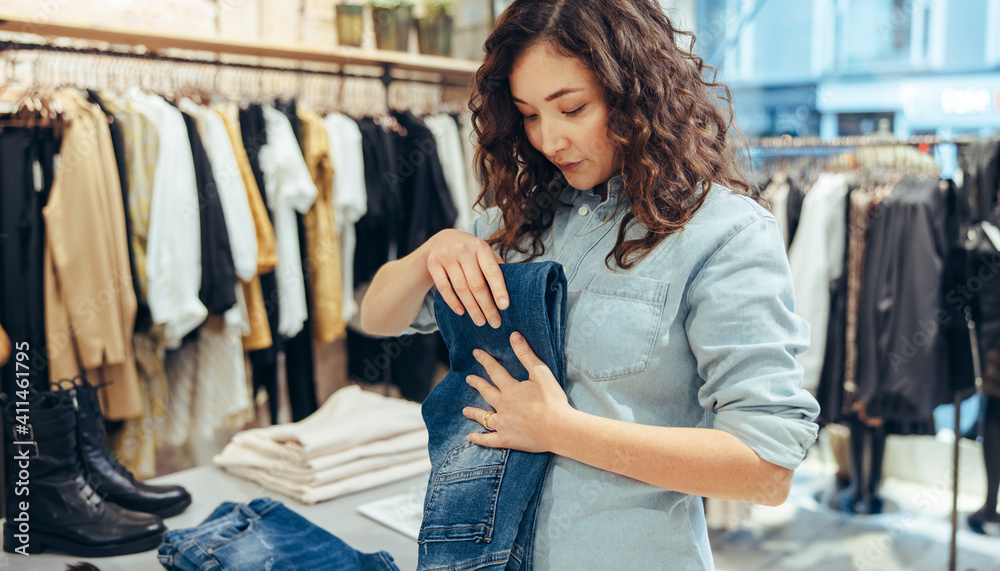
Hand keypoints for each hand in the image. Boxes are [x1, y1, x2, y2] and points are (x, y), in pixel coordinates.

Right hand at [423, 229, 508, 328]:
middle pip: (476, 283)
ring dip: (471, 308)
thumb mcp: (483, 252)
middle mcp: (463, 250)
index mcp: (480, 246)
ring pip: (461, 288)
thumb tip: (514, 287)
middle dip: (487, 305)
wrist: (441, 240)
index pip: (492, 271)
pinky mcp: (433, 264)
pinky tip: (461, 312)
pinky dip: (453, 302)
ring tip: (480, 321)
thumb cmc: (470, 251)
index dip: (499, 289)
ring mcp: (447, 256)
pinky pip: (444, 288)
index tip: (504, 307)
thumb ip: (495, 266)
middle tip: (494, 322)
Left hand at [462, 332, 572, 452]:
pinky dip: (479, 439)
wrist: (558, 428)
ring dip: (474, 412)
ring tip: (465, 410)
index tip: (476, 353)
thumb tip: (514, 335)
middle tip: (469, 379)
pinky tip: (470, 437)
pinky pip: (488, 440)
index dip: (485, 360)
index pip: (495, 371)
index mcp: (510, 389)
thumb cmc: (552, 400)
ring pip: (484, 417)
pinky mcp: (506, 439)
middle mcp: (503, 405)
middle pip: (486, 392)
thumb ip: (526, 354)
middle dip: (477, 384)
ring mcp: (503, 424)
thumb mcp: (541, 373)